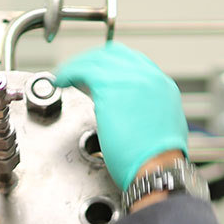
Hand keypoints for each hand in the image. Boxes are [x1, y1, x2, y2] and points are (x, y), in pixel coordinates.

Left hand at [53, 42, 187, 190]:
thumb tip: (130, 114)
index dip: (111, 67)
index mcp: (162, 86)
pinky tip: (61, 80)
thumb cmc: (156, 161)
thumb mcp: (161, 129)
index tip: (97, 75)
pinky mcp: (109, 88)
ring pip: (97, 60)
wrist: (157, 167)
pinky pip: (83, 70)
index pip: (133, 64)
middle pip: (114, 55)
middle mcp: (148, 77)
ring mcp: (130, 79)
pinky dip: (69, 72)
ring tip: (65, 77)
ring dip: (78, 66)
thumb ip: (146, 113)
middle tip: (77, 74)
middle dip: (93, 62)